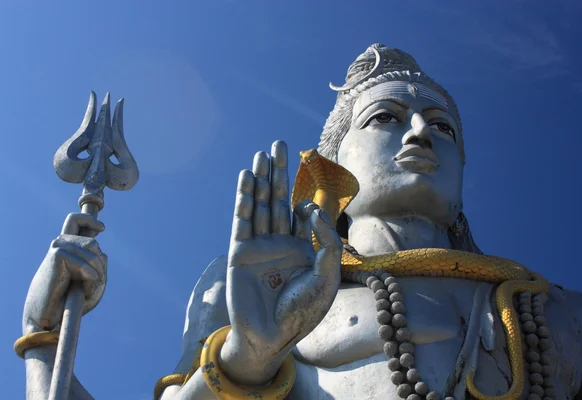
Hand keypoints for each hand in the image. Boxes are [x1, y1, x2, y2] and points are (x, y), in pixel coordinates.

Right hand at [22, 213, 106, 334]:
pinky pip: (87, 266)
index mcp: (66, 246)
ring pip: (93, 254)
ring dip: (97, 275)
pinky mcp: (58, 255)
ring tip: (86, 290)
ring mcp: (58, 247)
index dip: (89, 220)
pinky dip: (91, 281)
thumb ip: (98, 262)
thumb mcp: (92, 278)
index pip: (74, 221)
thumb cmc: (71, 300)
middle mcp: (60, 243)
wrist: (49, 316)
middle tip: (93, 284)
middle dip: (99, 266)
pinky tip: (82, 292)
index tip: (102, 228)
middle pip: (93, 244)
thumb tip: (99, 249)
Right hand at [220, 140, 341, 385]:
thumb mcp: (326, 276)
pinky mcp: (241, 252)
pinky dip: (244, 199)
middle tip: (279, 144)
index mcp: (303, 248)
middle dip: (279, 172)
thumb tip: (312, 209)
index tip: (308, 211)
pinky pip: (243, 221)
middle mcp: (280, 242)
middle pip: (279, 199)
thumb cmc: (303, 311)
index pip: (303, 213)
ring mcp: (259, 246)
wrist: (272, 336)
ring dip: (260, 179)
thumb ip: (326, 242)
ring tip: (262, 153)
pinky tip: (246, 178)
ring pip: (260, 205)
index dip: (307, 205)